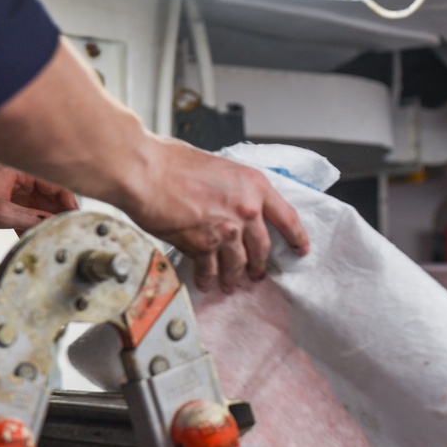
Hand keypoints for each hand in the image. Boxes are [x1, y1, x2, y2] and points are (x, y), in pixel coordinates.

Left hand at [0, 160, 78, 235]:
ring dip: (45, 217)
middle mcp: (15, 174)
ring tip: (52, 230)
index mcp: (15, 168)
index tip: (74, 214)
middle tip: (67, 224)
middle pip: (49, 191)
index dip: (67, 199)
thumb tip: (53, 223)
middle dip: (58, 209)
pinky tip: (34, 232)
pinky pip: (27, 208)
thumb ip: (30, 218)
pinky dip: (32, 220)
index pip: (53, 181)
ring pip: (39, 201)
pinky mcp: (4, 199)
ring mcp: (10, 186)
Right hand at [122, 136, 308, 291]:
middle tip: (257, 274)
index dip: (297, 236)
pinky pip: (210, 270)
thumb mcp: (217, 166)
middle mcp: (246, 210)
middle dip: (259, 265)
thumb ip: (231, 187)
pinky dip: (208, 279)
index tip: (301, 248)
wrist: (145, 172)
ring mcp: (227, 230)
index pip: (287, 217)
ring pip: (238, 264)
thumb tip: (228, 198)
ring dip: (234, 277)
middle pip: (262, 247)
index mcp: (254, 185)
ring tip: (230, 284)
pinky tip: (206, 282)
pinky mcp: (204, 246)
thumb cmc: (171, 162)